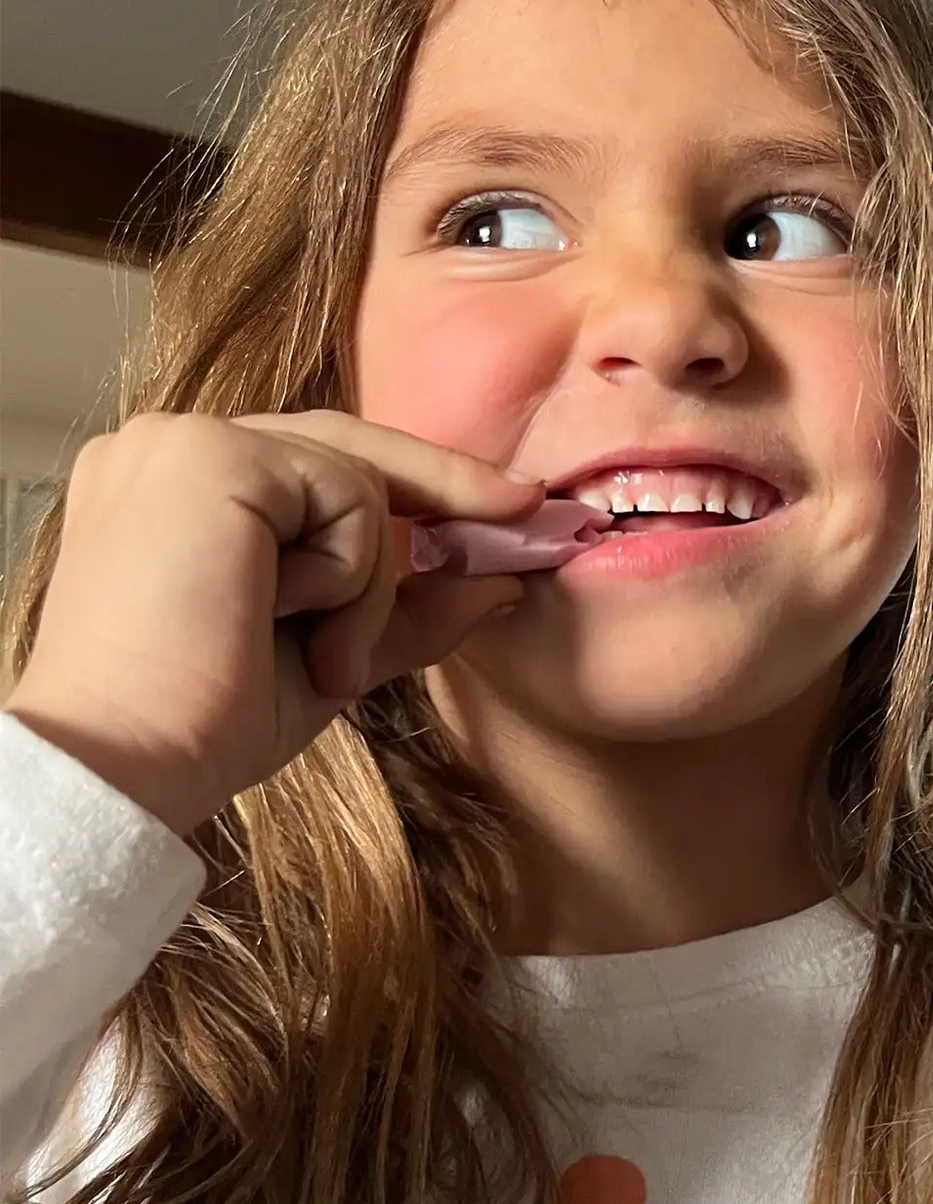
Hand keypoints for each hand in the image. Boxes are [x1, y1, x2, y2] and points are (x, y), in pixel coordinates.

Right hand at [4, 408, 545, 835]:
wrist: (132, 761)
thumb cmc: (209, 722)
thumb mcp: (335, 653)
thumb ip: (409, 608)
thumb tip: (500, 579)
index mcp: (179, 488)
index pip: (317, 463)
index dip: (417, 482)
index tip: (503, 505)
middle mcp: (171, 447)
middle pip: (348, 446)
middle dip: (449, 483)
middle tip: (530, 508)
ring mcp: (183, 442)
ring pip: (360, 483)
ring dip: (367, 588)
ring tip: (313, 655)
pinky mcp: (209, 455)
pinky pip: (348, 497)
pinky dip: (348, 578)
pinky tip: (281, 621)